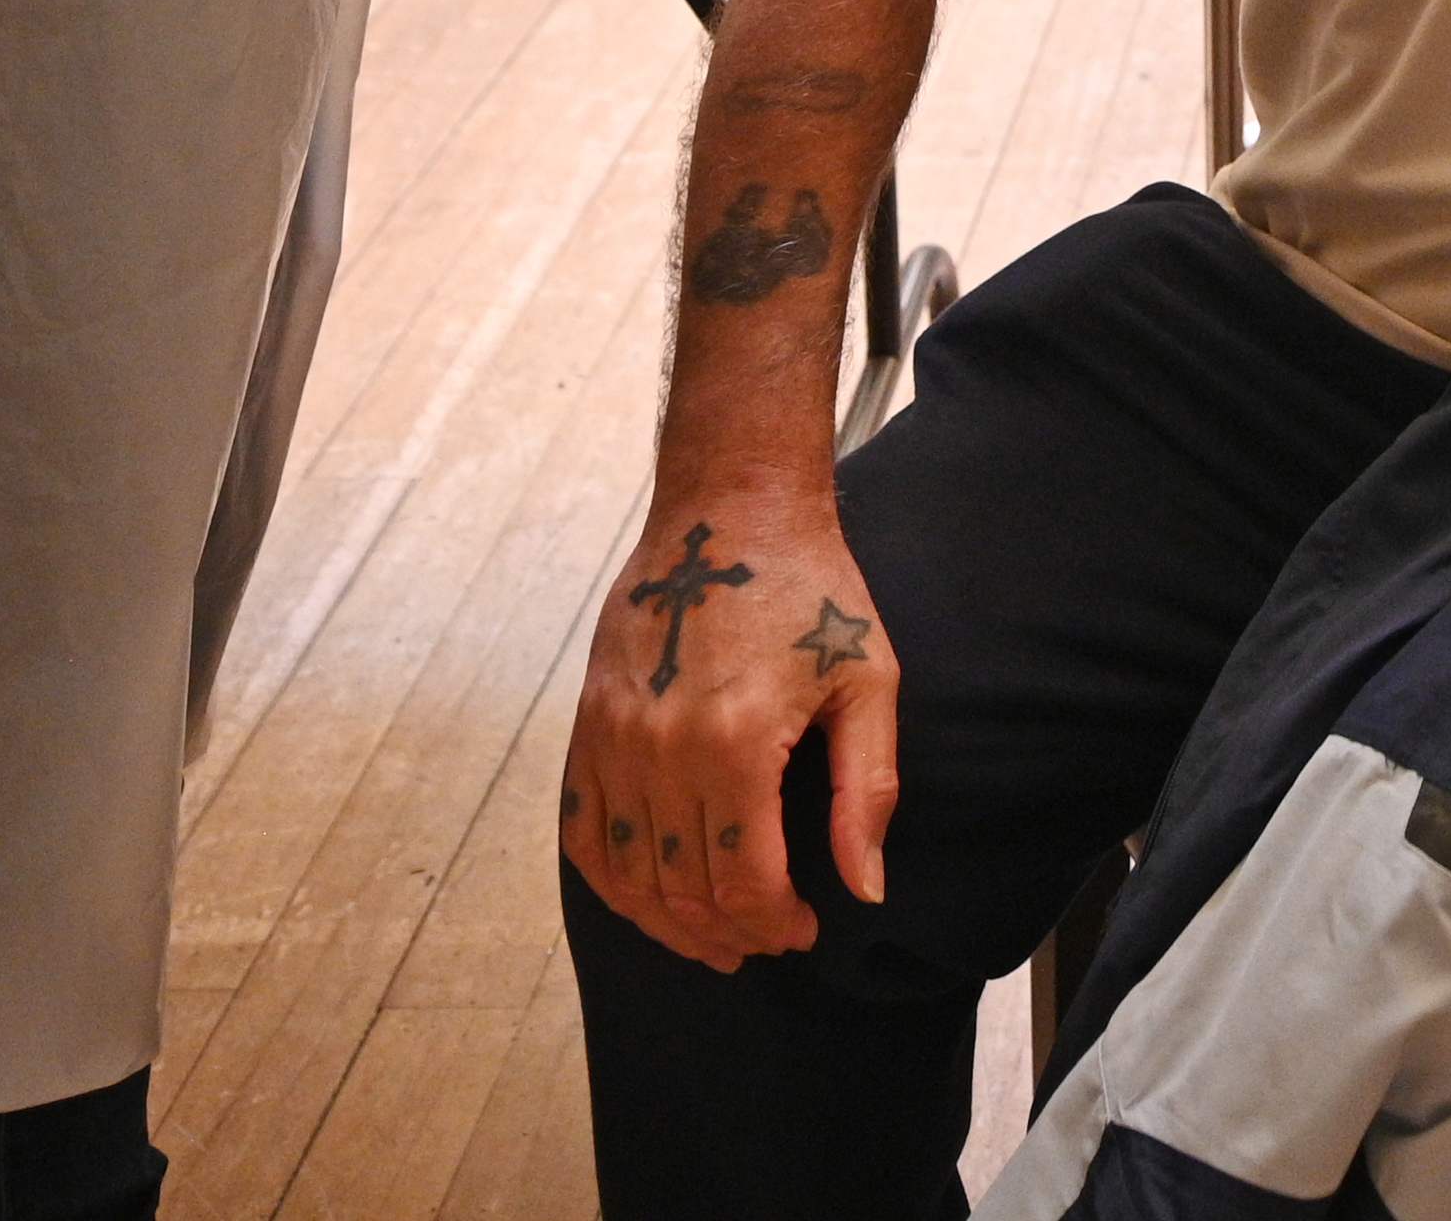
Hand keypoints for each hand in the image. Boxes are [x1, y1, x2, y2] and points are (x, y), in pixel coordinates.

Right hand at [561, 483, 895, 966]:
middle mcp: (661, 745)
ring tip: (713, 938)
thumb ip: (867, 793)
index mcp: (736, 740)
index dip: (776, 923)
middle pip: (683, 887)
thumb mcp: (868, 683)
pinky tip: (647, 896)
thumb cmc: (811, 592)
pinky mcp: (587, 723)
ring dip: (668, 922)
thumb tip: (866, 889)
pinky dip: (611, 879)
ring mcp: (613, 735)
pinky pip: (582, 829)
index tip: (804, 929)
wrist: (731, 511)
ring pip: (627, 872)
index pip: (744, 881)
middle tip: (766, 940)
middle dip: (730, 932)